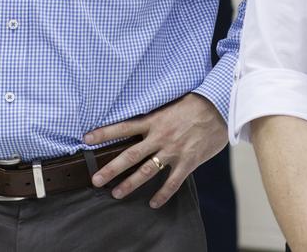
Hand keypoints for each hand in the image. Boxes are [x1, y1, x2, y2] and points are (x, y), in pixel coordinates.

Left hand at [84, 93, 227, 207]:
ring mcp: (173, 151)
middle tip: (95, 180)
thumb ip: (155, 116)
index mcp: (154, 120)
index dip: (104, 133)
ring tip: (116, 194)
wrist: (220, 107)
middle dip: (111, 168)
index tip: (86, 138)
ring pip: (147, 171)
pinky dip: (162, 194)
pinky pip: (172, 182)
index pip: (123, 127)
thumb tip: (140, 122)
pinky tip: (153, 203)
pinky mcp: (188, 162)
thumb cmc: (195, 103)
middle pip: (130, 155)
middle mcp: (160, 137)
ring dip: (130, 183)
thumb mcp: (170, 104)